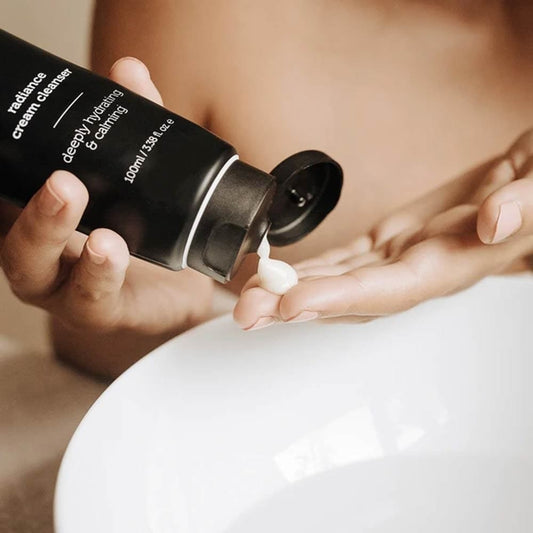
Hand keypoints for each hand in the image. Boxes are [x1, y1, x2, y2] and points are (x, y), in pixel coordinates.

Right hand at [0, 58, 212, 375]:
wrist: (176, 289)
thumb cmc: (143, 232)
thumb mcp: (136, 178)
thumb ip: (133, 129)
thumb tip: (128, 71)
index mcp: (41, 222)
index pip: (8, 193)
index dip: (6, 167)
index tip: (12, 140)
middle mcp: (43, 256)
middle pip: (12, 239)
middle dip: (34, 211)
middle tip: (62, 182)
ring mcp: (64, 287)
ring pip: (37, 272)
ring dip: (59, 242)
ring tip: (97, 229)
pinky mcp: (102, 311)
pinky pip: (92, 299)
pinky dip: (101, 274)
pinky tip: (113, 250)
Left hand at [234, 129, 532, 328]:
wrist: (525, 189)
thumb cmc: (530, 194)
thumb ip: (523, 207)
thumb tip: (492, 222)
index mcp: (451, 262)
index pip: (388, 290)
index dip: (337, 299)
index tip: (289, 302)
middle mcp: (417, 270)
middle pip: (348, 298)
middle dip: (294, 306)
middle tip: (244, 309)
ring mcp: (397, 259)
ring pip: (335, 282)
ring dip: (289, 289)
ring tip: (245, 293)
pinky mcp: (388, 243)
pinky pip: (341, 261)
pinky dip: (306, 267)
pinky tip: (277, 270)